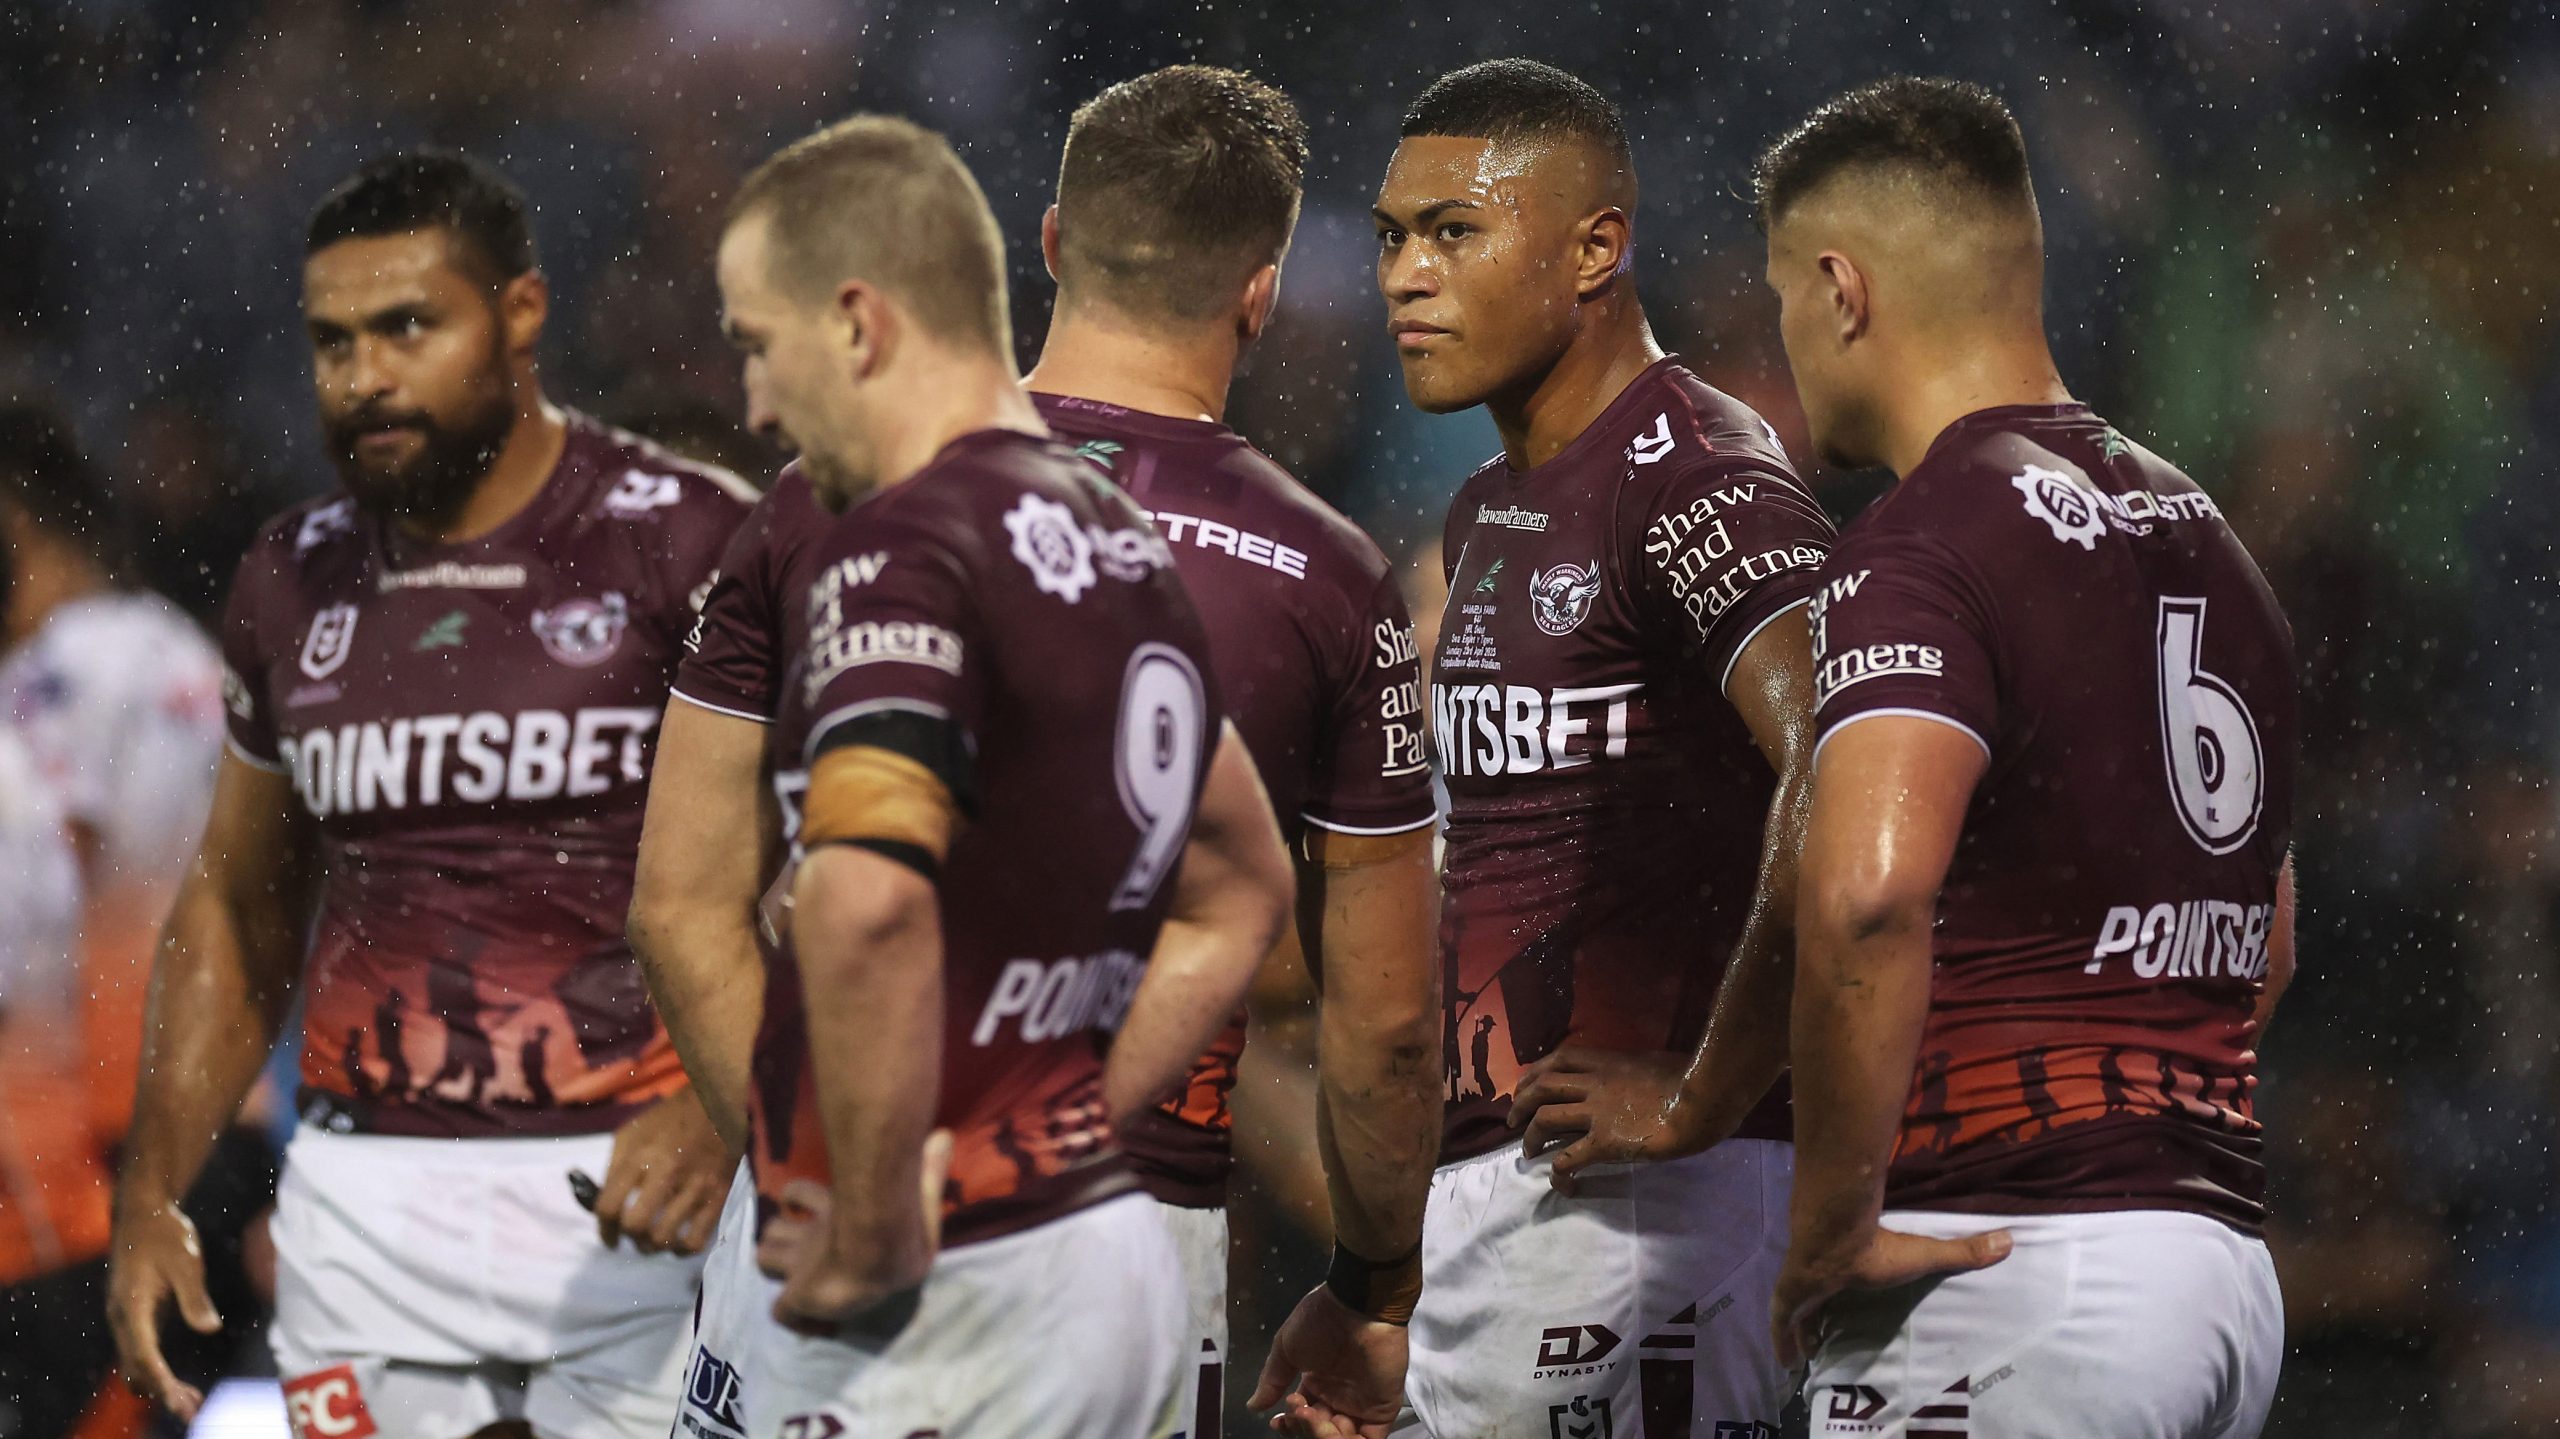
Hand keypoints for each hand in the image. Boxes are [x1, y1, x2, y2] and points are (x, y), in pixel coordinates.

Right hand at [107, 1200, 222, 1419]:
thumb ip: (195, 1297)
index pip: (143, 1352)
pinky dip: (156, 1372)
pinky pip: (141, 1353)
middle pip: (137, 1365)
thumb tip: (209, 1328)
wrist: (143, 1213)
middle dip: (161, 1390)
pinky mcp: (135, 1317)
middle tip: (191, 1410)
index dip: (160, 1380)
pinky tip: (178, 1388)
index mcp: (131, 1304)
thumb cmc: (166, 1234)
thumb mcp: (186, 1261)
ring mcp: (125, 1318)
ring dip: (158, 1386)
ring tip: (190, 1405)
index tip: (177, 1401)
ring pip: (135, 1363)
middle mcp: (122, 1316)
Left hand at [596, 1086, 732, 1253]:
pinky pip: (695, 1240)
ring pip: (664, 1238)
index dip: (603, 1230)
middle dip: (628, 1238)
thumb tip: (602, 1206)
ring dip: (652, 1246)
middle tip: (632, 1236)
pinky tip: (676, 1243)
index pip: (609, 1207)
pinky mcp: (718, 1196)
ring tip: (652, 1241)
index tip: (608, 1237)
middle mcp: (666, 1173)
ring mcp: (695, 1186)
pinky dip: (680, 1250)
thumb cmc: (667, 1119)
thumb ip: (613, 1169)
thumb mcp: (629, 1134)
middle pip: (635, 1226)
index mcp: (639, 1156)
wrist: (715, 1103)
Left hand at [758, 1130, 952, 1331]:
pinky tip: (801, 1319)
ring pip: (765, 1258)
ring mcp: (801, 1266)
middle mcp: (811, 1236)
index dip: (802, 1199)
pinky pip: (781, 1311)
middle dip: (780, 1234)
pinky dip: (789, 1315)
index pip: (805, 1196)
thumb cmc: (900, 1223)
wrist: (880, 1254)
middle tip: (793, 1241)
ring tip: (789, 1272)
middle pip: (776, 1228)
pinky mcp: (798, 1296)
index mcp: (832, 1212)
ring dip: (774, 1262)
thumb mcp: (922, 1190)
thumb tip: (944, 1136)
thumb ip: (928, 1168)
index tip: (805, 1205)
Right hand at [1249, 1287, 1407, 1437]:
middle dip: (1302, 1428)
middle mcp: (1339, 1399)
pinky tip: (1331, 1429)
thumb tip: (1252, 1405)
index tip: (1278, 1422)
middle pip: (1318, 1432)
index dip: (1290, 1426)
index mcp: (1318, 1385)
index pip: (1303, 1419)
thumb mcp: (1287, 1347)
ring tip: (1312, 1414)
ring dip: (1320, 1435)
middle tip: (1298, 1409)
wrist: (1357, 1307)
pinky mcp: (1381, 1411)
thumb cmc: (1320, 1322)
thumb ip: (1272, 1379)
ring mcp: (1361, 1406)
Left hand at [1508, 1046, 1717, 1191]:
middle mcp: (1595, 1083)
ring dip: (1529, 1137)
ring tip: (1527, 1153)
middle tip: (1511, 1122)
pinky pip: (1568, 1159)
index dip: (1534, 1072)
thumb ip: (1642, 1068)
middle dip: (1520, 1104)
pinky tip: (1565, 1185)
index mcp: (1609, 1062)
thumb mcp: (1660, 1062)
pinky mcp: (1605, 1142)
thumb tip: (1643, 1072)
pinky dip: (1559, 1174)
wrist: (1705, 1099)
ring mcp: (1597, 1112)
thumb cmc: (1693, 1078)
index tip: (1525, 1085)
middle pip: (1541, 1086)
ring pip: (1545, 1119)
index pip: (1559, 1059)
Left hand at [1770, 1222, 2011, 1366]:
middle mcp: (1820, 1279)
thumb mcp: (1924, 1255)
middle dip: (1819, 1321)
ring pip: (1796, 1317)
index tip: (1844, 1313)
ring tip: (1810, 1355)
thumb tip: (2008, 1239)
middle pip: (1816, 1305)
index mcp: (1847, 1269)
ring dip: (1801, 1333)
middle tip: (1825, 1343)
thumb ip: (1962, 1252)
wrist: (1837, 1241)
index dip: (1841, 1299)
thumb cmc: (1878, 1249)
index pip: (1843, 1287)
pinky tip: (1788, 1365)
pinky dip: (1783, 1346)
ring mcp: (1799, 1291)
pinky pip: (1780, 1329)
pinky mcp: (1785, 1302)